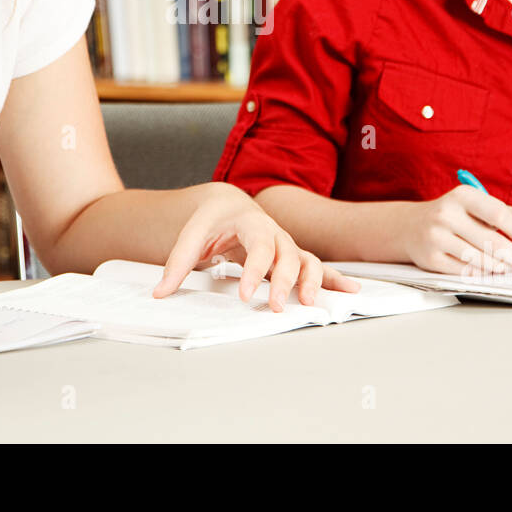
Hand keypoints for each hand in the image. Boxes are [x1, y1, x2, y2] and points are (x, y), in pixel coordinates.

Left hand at [152, 182, 359, 311]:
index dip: (254, 271)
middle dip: (284, 281)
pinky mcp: (292, 257)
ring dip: (313, 282)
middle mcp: (273, 231)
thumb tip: (159, 293)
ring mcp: (286, 244)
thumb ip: (177, 262)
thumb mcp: (191, 235)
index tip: (246, 295)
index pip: (257, 245)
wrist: (229, 205)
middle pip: (286, 254)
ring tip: (310, 304)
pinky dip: (336, 279)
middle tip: (276, 307)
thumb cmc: (210, 220)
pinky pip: (318, 267)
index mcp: (249, 221)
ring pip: (307, 260)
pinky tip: (352, 291)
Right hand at [399, 184, 511, 274]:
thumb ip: (511, 215)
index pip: (497, 213)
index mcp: (462, 196)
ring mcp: (436, 237)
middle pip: (490, 240)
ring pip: (478, 259)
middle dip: (511, 253)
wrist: (412, 227)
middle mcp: (446, 214)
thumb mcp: (479, 207)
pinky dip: (479, 272)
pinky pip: (464, 271)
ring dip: (497, 265)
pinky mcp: (430, 258)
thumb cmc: (455, 216)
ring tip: (503, 265)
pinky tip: (483, 268)